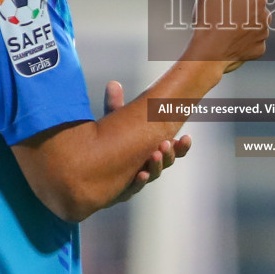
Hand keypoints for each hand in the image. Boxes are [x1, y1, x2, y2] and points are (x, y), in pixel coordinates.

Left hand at [104, 81, 190, 203]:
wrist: (88, 171)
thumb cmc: (107, 144)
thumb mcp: (112, 123)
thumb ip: (114, 106)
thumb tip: (113, 84)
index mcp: (153, 149)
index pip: (174, 149)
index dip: (182, 147)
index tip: (186, 137)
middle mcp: (149, 166)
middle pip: (166, 162)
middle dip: (169, 154)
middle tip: (166, 143)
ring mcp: (137, 178)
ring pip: (153, 174)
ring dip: (157, 165)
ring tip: (154, 154)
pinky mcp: (123, 190)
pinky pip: (134, 188)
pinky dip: (139, 182)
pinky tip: (141, 174)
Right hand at [182, 0, 274, 71]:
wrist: (208, 56)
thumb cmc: (210, 23)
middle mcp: (264, 15)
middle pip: (257, 4)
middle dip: (244, 6)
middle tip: (224, 14)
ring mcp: (263, 34)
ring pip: (255, 22)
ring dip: (243, 22)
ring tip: (224, 29)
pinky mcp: (258, 49)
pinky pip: (253, 39)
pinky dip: (243, 38)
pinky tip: (230, 41)